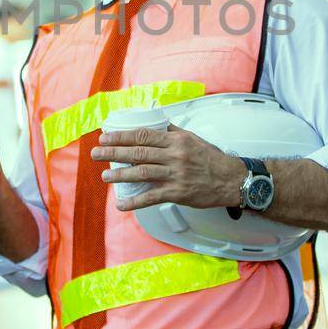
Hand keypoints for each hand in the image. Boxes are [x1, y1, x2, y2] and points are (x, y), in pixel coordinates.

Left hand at [92, 125, 248, 210]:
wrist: (231, 179)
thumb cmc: (212, 159)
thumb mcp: (192, 138)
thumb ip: (172, 132)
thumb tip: (155, 123)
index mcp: (176, 140)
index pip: (143, 135)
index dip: (122, 136)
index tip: (106, 137)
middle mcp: (174, 156)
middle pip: (138, 153)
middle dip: (114, 153)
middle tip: (96, 154)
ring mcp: (176, 175)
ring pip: (142, 173)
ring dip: (121, 175)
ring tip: (105, 177)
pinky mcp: (178, 193)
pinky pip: (152, 197)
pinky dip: (135, 202)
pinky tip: (122, 205)